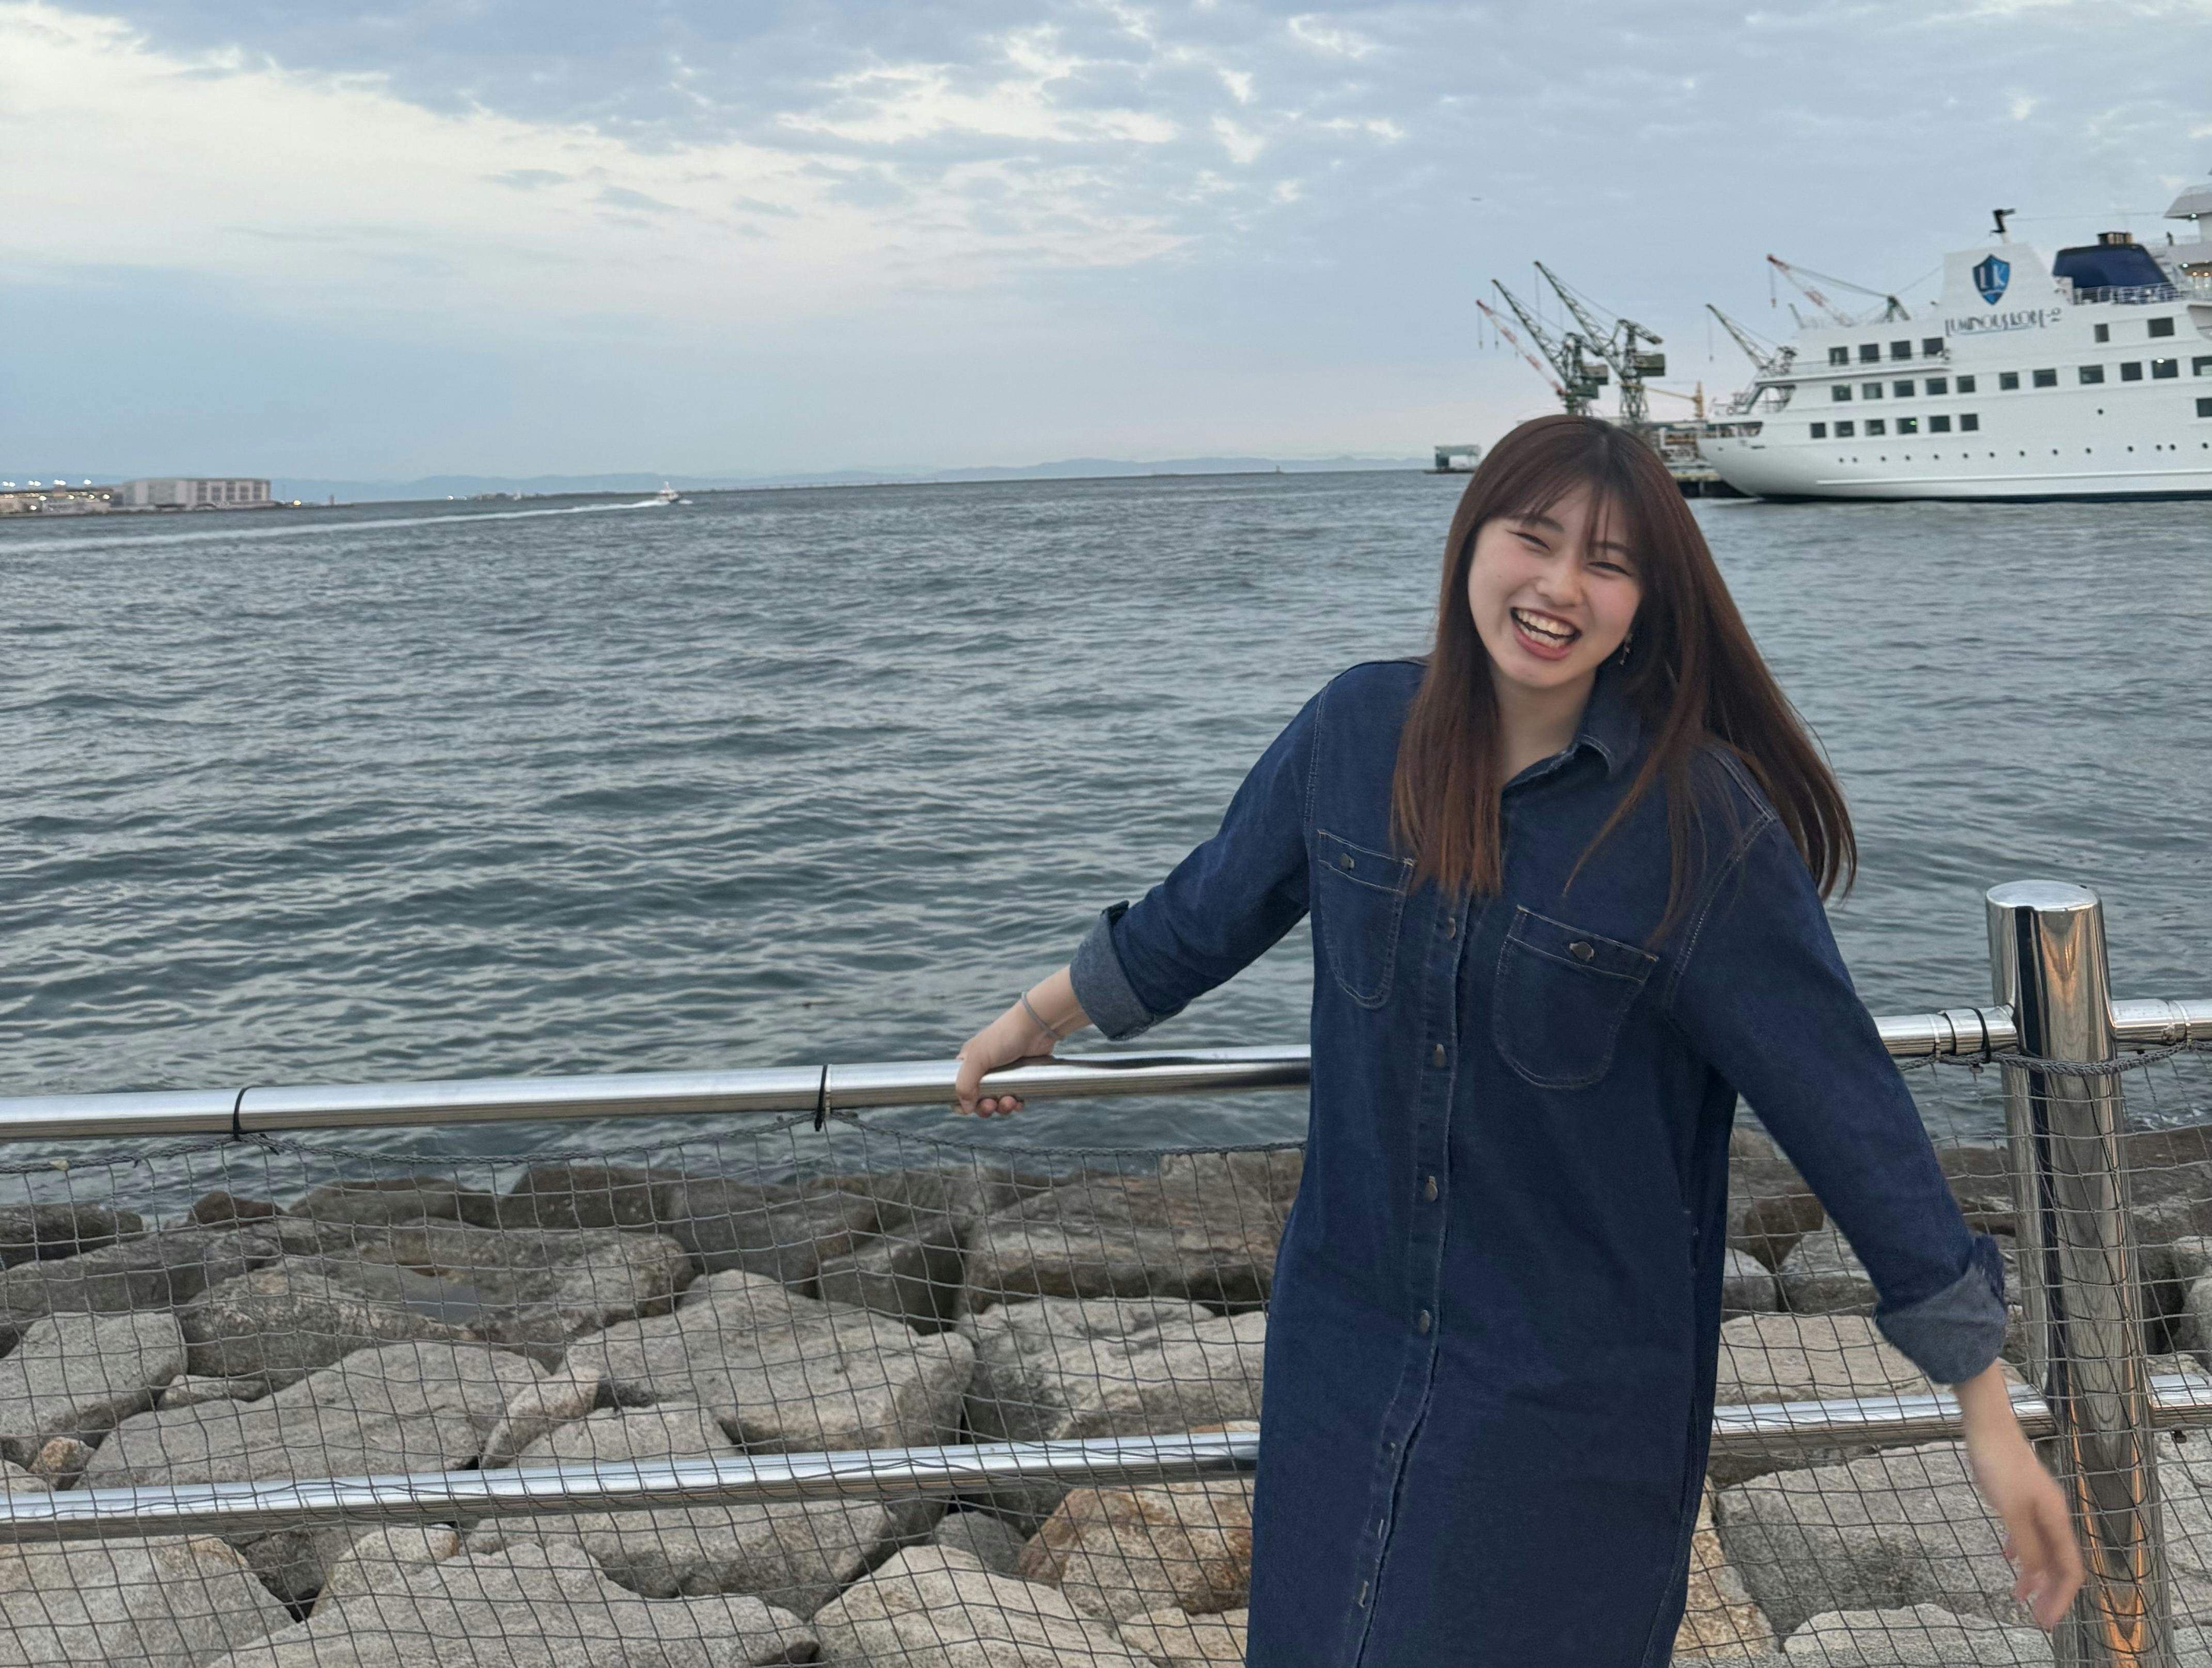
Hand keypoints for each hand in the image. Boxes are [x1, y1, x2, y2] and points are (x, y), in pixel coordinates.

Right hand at [953, 1005, 1053, 1116]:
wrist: (1037, 1027)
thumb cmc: (1004, 1037)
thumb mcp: (977, 1058)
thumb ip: (965, 1084)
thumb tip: (966, 1109)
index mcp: (969, 1062)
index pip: (958, 1087)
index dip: (960, 1101)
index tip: (966, 1110)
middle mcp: (985, 1068)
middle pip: (978, 1099)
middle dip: (984, 1107)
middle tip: (991, 1105)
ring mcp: (1004, 1073)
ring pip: (998, 1100)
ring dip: (1002, 1107)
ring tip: (1010, 1102)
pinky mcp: (1020, 1077)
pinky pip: (1015, 1098)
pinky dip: (1016, 1104)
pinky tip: (1019, 1102)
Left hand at [1956, 1366, 2083, 1629]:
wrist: (1986, 1425)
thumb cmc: (1998, 1463)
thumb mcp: (2010, 1509)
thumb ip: (2027, 1543)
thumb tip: (2039, 1576)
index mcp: (2056, 1519)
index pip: (2069, 1569)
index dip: (2061, 1598)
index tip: (2047, 1621)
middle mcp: (2053, 1515)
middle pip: (2059, 1563)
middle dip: (2051, 1593)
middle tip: (2037, 1617)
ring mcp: (2037, 1505)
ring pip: (2043, 1549)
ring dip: (2034, 1575)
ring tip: (2019, 1596)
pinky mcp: (2020, 1497)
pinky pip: (2027, 1532)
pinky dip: (2021, 1550)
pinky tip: (2008, 1558)